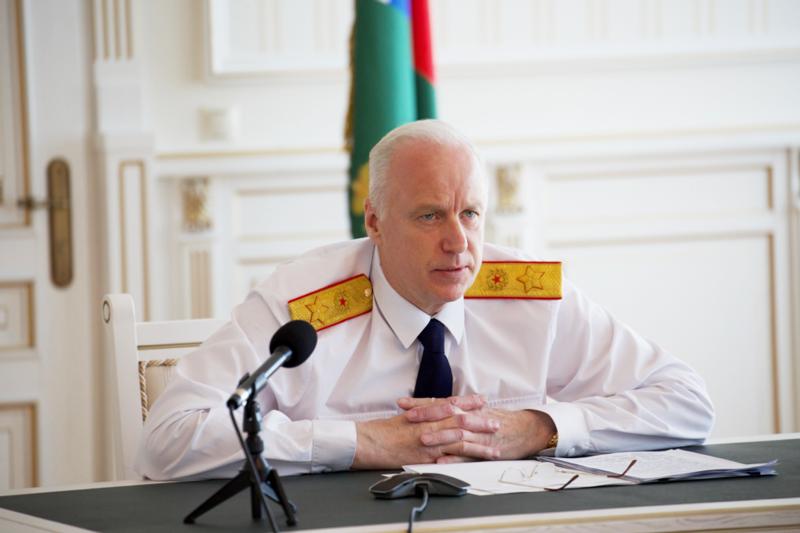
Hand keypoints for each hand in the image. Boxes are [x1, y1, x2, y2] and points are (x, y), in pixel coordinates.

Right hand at [351, 395, 494, 468]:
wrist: (369, 441)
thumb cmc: (382, 430)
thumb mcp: (403, 417)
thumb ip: (420, 413)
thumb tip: (431, 411)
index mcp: (425, 413)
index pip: (451, 404)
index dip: (468, 402)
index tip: (482, 400)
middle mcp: (429, 425)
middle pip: (461, 422)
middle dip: (480, 423)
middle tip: (497, 422)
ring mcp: (429, 442)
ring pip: (460, 442)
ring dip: (479, 444)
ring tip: (495, 448)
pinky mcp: (426, 457)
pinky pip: (449, 459)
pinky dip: (463, 461)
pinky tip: (476, 464)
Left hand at [404, 402, 556, 463]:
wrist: (527, 429)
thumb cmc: (501, 421)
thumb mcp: (478, 411)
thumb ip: (459, 410)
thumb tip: (435, 408)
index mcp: (468, 409)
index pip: (440, 403)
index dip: (421, 403)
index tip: (403, 403)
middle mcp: (471, 419)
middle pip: (446, 414)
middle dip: (426, 416)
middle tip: (407, 417)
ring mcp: (478, 434)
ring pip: (456, 434)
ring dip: (439, 437)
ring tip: (421, 440)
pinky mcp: (486, 450)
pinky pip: (469, 455)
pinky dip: (455, 458)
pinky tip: (442, 461)